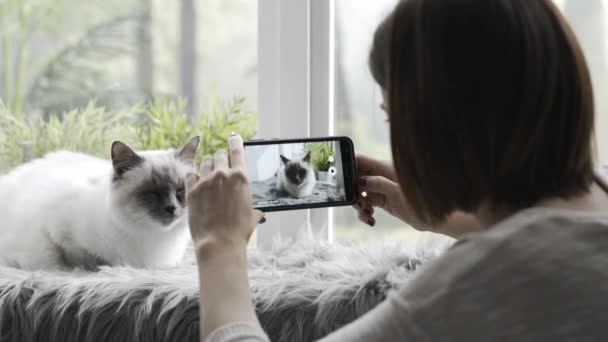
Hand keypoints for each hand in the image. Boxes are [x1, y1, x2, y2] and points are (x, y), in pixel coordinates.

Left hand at [186, 134, 263, 253]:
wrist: (219, 243)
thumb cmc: (239, 231)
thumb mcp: (252, 216)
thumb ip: (254, 208)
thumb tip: (258, 214)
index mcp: (241, 177)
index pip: (237, 149)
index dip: (235, 141)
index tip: (233, 137)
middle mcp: (222, 174)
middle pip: (219, 154)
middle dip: (221, 159)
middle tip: (222, 166)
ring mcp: (205, 181)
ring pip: (205, 162)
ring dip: (208, 167)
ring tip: (210, 176)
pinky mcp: (192, 190)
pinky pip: (191, 175)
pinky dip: (195, 177)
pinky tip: (197, 184)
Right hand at [353, 155, 429, 228]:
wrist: (435, 217)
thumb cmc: (421, 201)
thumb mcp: (397, 192)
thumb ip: (378, 184)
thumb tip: (359, 181)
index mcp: (383, 168)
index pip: (359, 160)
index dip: (347, 165)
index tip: (340, 179)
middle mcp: (380, 176)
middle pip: (356, 178)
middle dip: (351, 191)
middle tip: (356, 203)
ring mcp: (381, 189)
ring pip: (359, 193)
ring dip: (358, 205)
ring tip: (366, 214)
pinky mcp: (382, 201)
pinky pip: (366, 204)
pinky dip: (364, 212)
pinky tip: (370, 219)